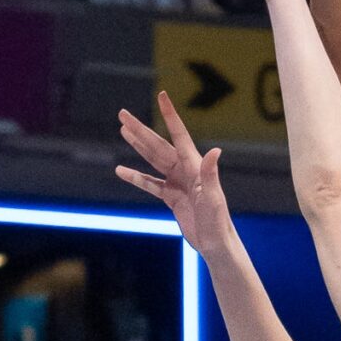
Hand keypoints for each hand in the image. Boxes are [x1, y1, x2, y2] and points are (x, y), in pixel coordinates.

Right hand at [117, 90, 234, 257]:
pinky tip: (121, 171)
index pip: (179, 135)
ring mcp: (178, 183)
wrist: (216, 245)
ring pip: (153, 160)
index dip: (169, 115)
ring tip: (123, 130)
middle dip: (140, 130)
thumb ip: (210, 174)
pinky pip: (150, 184)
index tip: (161, 96)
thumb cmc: (219, 222)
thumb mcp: (213, 198)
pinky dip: (136, 177)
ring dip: (138, 146)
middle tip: (122, 114)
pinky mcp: (172, 198)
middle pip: (158, 145)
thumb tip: (215, 151)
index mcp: (195, 166)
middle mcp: (185, 171)